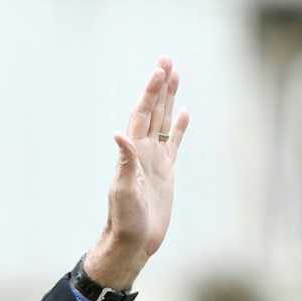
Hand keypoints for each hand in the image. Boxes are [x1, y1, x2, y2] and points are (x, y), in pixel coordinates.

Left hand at [84, 56, 189, 289]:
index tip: (159, 69)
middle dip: (159, 86)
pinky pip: (173, 144)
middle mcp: (142, 152)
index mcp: (132, 152)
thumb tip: (119, 135)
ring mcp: (154, 161)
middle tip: (166, 59)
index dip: (150, 92)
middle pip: (152, 111)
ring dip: (168, 99)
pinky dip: (177, 128)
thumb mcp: (123, 191)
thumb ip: (124, 163)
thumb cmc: (125, 219)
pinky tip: (182, 113)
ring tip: (174, 75)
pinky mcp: (165, 173)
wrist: (132, 241)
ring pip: (162, 122)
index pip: (142, 114)